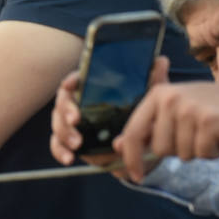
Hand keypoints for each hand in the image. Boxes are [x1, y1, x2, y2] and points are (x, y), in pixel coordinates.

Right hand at [50, 56, 168, 166]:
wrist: (141, 147)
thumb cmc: (140, 116)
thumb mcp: (148, 100)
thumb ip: (153, 81)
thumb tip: (161, 60)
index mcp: (92, 89)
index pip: (76, 80)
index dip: (71, 81)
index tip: (71, 85)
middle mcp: (78, 104)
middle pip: (62, 102)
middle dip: (65, 111)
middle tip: (75, 119)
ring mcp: (73, 124)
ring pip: (58, 124)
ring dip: (64, 132)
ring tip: (77, 143)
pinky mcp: (71, 143)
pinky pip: (57, 145)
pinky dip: (60, 151)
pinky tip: (69, 158)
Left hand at [113, 79, 218, 181]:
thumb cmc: (208, 107)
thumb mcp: (174, 109)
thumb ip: (147, 127)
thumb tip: (116, 147)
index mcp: (157, 94)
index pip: (134, 132)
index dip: (132, 157)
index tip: (135, 175)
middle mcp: (170, 99)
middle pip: (161, 149)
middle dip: (180, 150)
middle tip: (196, 134)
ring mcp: (190, 109)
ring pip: (184, 154)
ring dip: (199, 150)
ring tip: (210, 132)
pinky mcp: (210, 121)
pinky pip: (203, 154)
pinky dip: (214, 151)